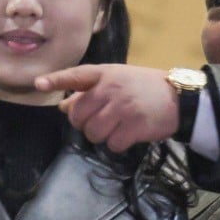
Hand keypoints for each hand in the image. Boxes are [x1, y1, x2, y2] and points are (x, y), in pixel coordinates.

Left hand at [35, 64, 178, 152]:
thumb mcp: (117, 82)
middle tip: (103, 120)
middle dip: (86, 124)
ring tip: (117, 127)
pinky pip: (112, 145)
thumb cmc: (145, 89)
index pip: (76, 76)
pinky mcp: (134, 126)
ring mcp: (123, 107)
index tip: (38, 84)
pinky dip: (118, 144)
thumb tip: (63, 107)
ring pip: (93, 133)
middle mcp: (112, 88)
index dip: (56, 80)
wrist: (180, 99)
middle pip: (79, 116)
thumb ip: (90, 92)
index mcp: (106, 74)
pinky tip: (129, 134)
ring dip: (102, 136)